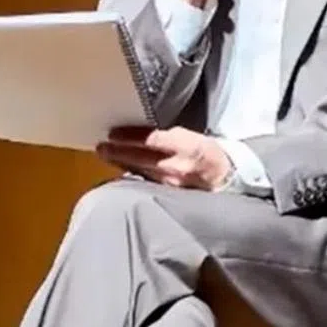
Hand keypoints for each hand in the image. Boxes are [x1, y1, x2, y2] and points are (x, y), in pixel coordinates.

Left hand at [96, 126, 232, 189]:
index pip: (153, 140)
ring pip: (141, 171)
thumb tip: (138, 132)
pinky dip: (132, 174)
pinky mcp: (169, 194)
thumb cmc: (206, 152)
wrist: (225, 178)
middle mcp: (178, 166)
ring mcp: (172, 183)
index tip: (113, 133)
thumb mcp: (191, 136)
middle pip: (142, 158)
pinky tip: (120, 169)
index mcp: (187, 146)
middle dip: (118, 152)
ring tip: (105, 154)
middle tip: (101, 146)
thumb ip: (167, 136)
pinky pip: (146, 182)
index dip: (131, 137)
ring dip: (121, 163)